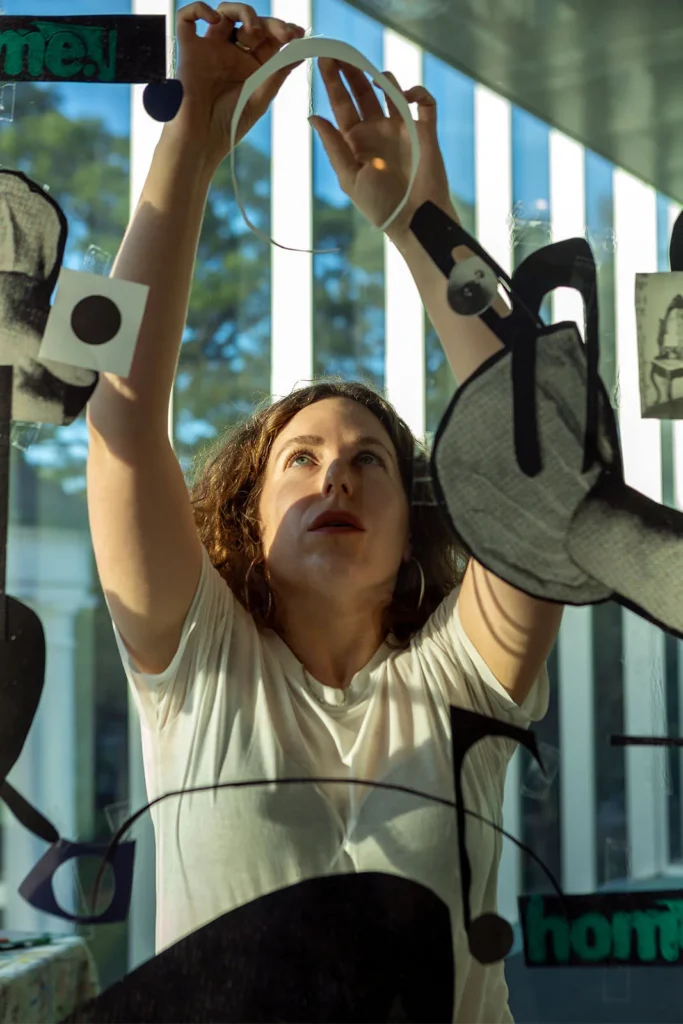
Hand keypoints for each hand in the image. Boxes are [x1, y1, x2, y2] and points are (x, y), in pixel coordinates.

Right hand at [171, 2, 305, 168]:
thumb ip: (277, 74)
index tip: (298, 34)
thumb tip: (299, 53)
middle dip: (270, 24)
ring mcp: (210, 49)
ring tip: (254, 31)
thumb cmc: (229, 126)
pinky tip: (215, 19)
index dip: (283, 31)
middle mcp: (231, 54)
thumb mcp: (260, 99)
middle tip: (284, 34)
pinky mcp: (189, 49)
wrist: (201, 141)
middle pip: (250, 23)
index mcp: (250, 66)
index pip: (268, 39)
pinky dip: (199, 9)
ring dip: (242, 12)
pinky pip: (187, 18)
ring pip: (224, 12)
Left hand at [311, 59, 455, 243]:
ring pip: (392, 91)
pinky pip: (424, 103)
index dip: (333, 82)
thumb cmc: (379, 205)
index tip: (324, 60)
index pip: (341, 104)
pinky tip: (406, 95)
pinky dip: (417, 93)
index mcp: (356, 140)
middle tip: (341, 52)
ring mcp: (401, 128)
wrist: (414, 219)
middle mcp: (377, 130)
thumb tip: (313, 117)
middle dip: (352, 71)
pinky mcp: (425, 131)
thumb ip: (334, 146)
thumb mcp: (350, 177)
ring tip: (374, 75)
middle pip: (363, 91)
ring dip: (384, 79)